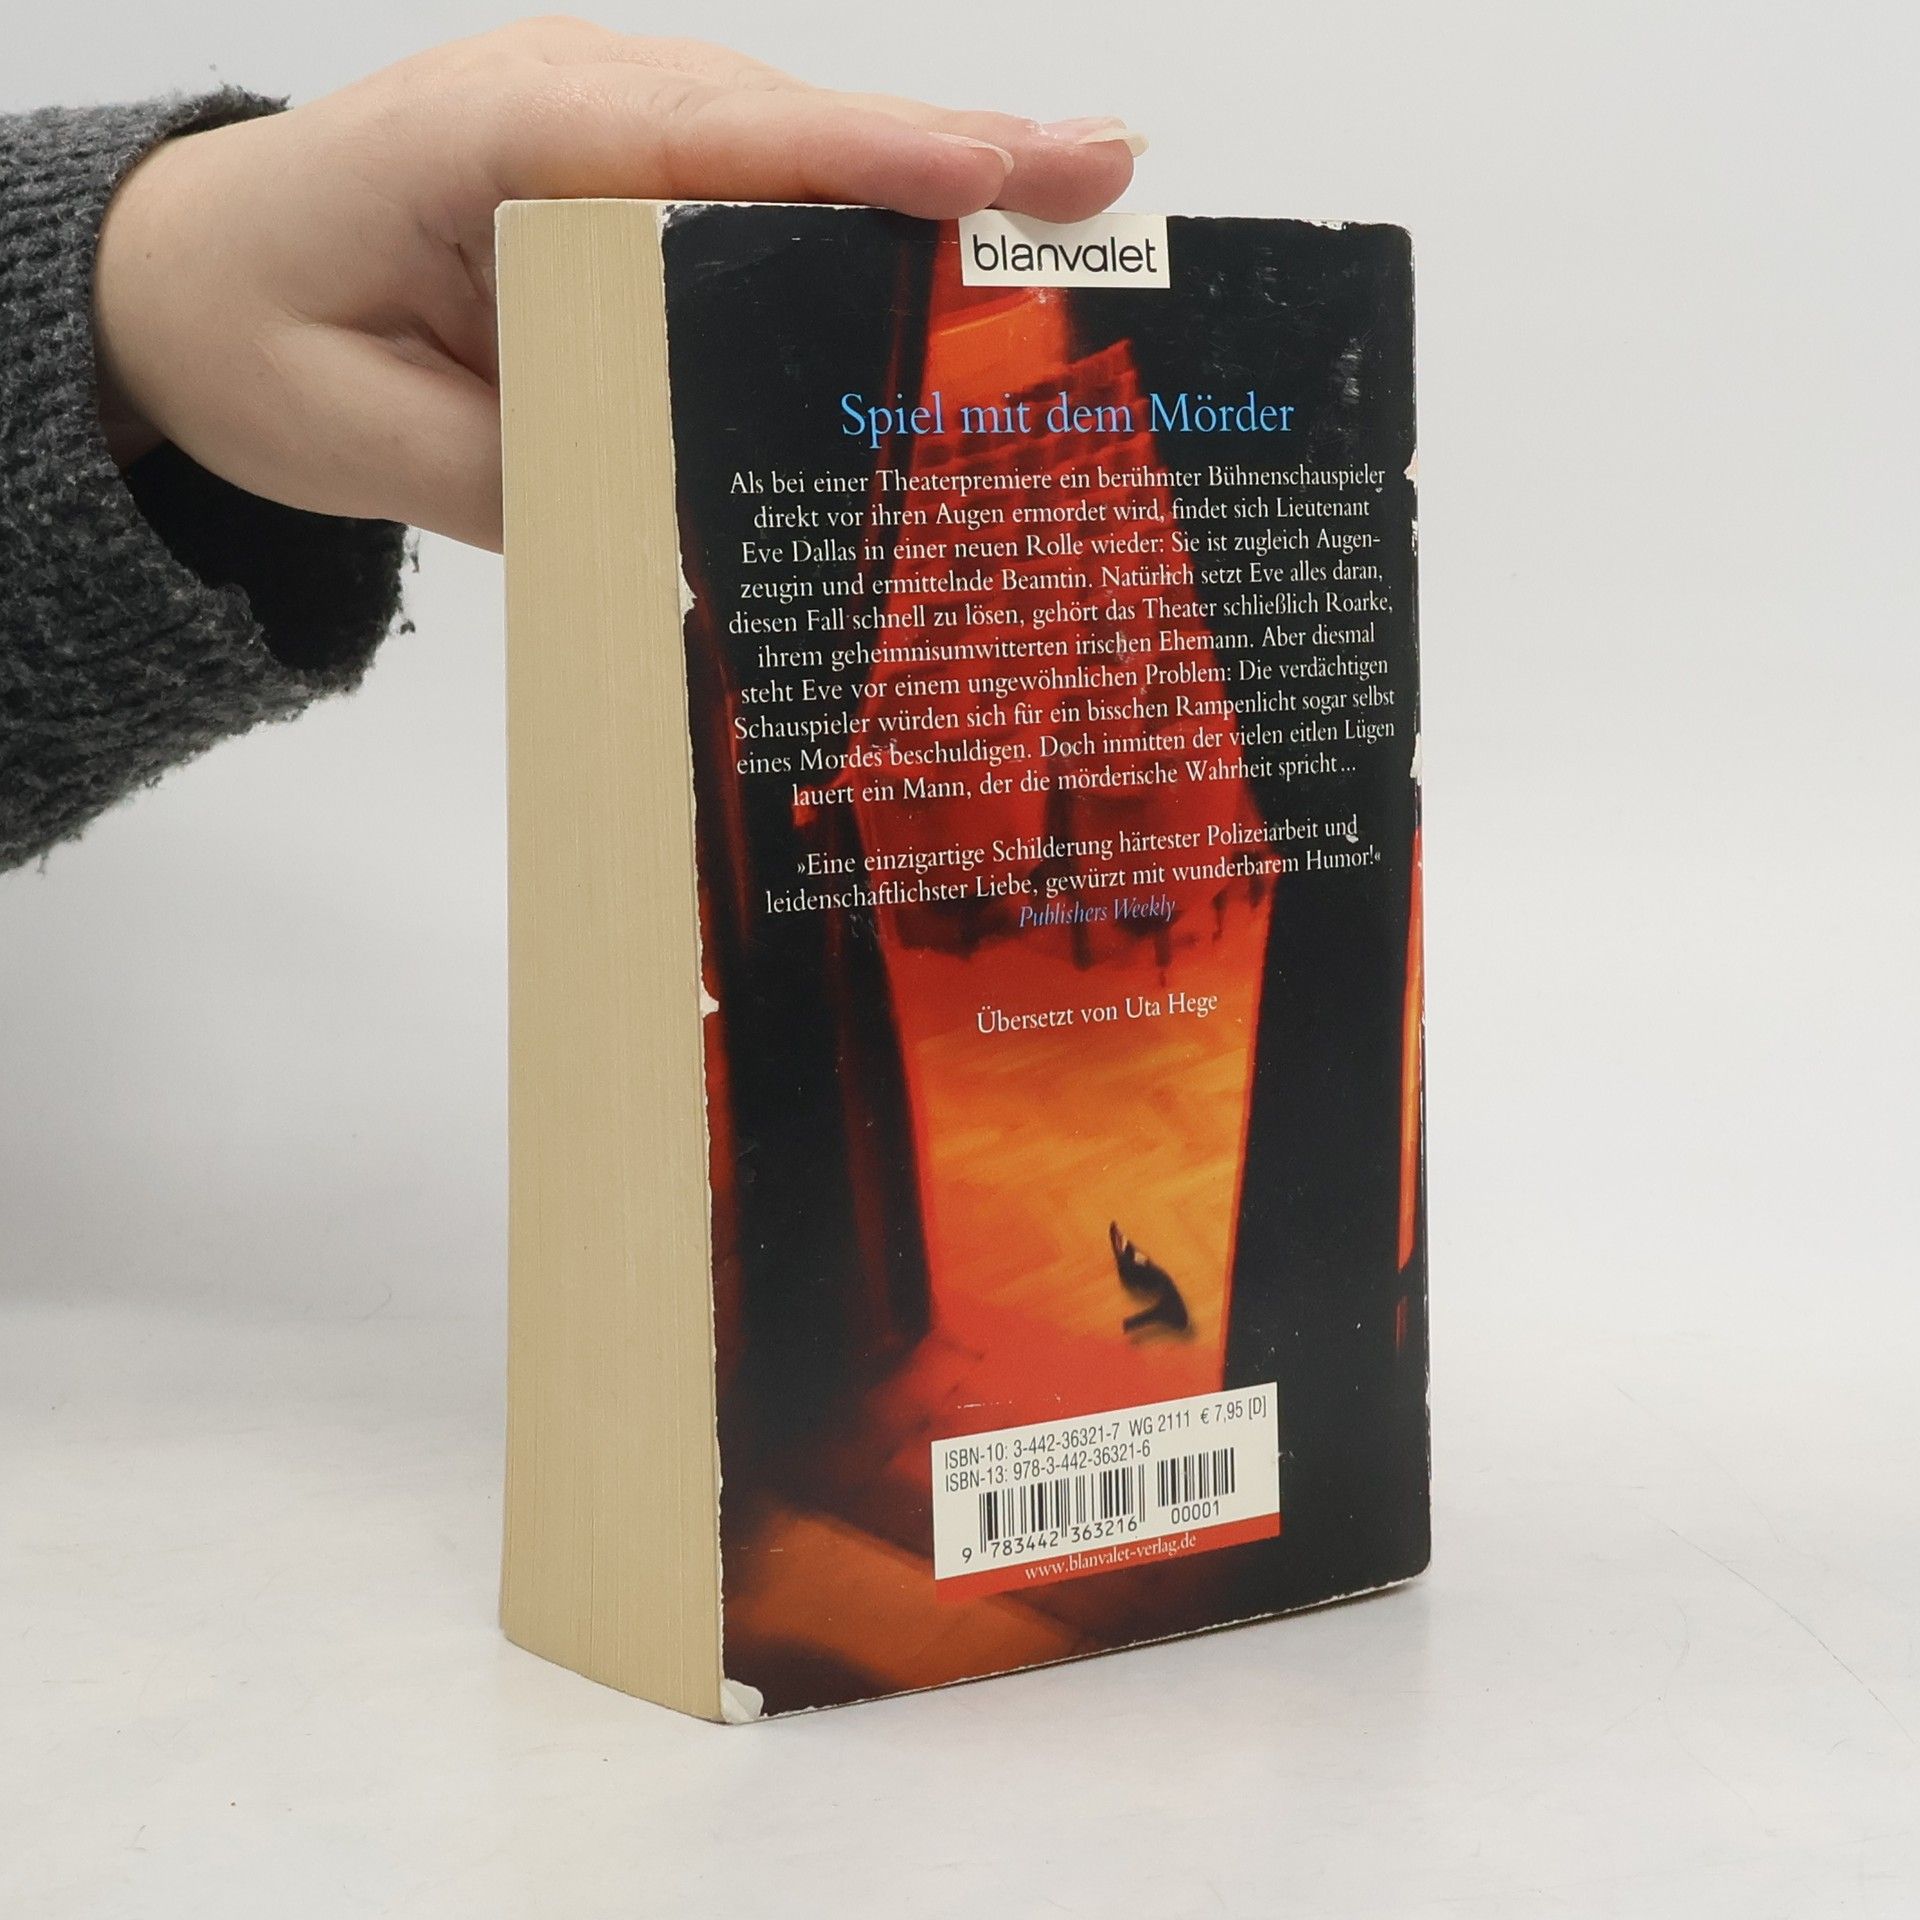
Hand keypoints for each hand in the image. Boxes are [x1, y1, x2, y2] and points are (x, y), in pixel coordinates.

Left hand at [92, 20, 1143, 550]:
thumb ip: (537, 476)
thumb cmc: (257, 336)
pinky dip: (861, 231)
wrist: (187, 284)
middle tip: (1109, 185)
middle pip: (788, 129)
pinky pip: (760, 199)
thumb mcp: (373, 439)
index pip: (704, 138)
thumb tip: (703, 538)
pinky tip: (957, 268)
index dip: (865, 156)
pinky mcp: (630, 188)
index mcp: (494, 141)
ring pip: (791, 155)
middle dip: (952, 160)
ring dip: (930, 193)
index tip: (1005, 171)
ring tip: (1077, 220)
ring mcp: (608, 135)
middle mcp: (572, 109)